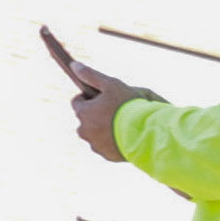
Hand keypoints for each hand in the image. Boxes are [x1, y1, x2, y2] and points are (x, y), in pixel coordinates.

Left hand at [44, 26, 150, 166]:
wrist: (145, 134)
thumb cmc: (129, 107)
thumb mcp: (111, 84)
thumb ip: (91, 75)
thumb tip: (73, 65)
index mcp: (83, 112)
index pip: (77, 101)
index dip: (89, 97)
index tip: (102, 97)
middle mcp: (84, 130)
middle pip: (85, 119)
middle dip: (96, 114)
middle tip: (115, 110)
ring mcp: (94, 144)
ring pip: (95, 134)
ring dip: (103, 129)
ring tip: (122, 124)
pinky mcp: (106, 155)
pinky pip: (105, 146)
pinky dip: (112, 141)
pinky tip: (126, 136)